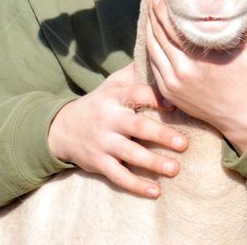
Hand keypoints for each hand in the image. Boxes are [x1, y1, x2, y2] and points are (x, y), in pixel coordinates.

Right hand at [47, 62, 188, 197]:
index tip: (176, 104)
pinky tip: (155, 192)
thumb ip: (135, 72)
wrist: (63, 128)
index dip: (155, 98)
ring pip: (129, 154)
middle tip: (184, 144)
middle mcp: (109, 119)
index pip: (136, 94)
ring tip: (175, 169)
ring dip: (153, 163)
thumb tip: (161, 56)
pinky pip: (118, 176)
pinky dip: (136, 185)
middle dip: (161, 135)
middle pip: (137, 127)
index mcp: (115, 97)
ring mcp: (102, 142)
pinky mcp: (98, 163)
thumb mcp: (112, 84)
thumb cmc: (100, 103)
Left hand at [146, 0, 246, 154]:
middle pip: (156, 38)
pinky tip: (154, 38)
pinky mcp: (169, 94)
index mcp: (196, 62)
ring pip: (152, 52)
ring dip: (149, 32)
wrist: (243, 116)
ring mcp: (171, 86)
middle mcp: (179, 74)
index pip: (170, 30)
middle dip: (152, 16)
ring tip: (151, 14)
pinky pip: (154, 67)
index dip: (161, 10)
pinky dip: (152, 50)